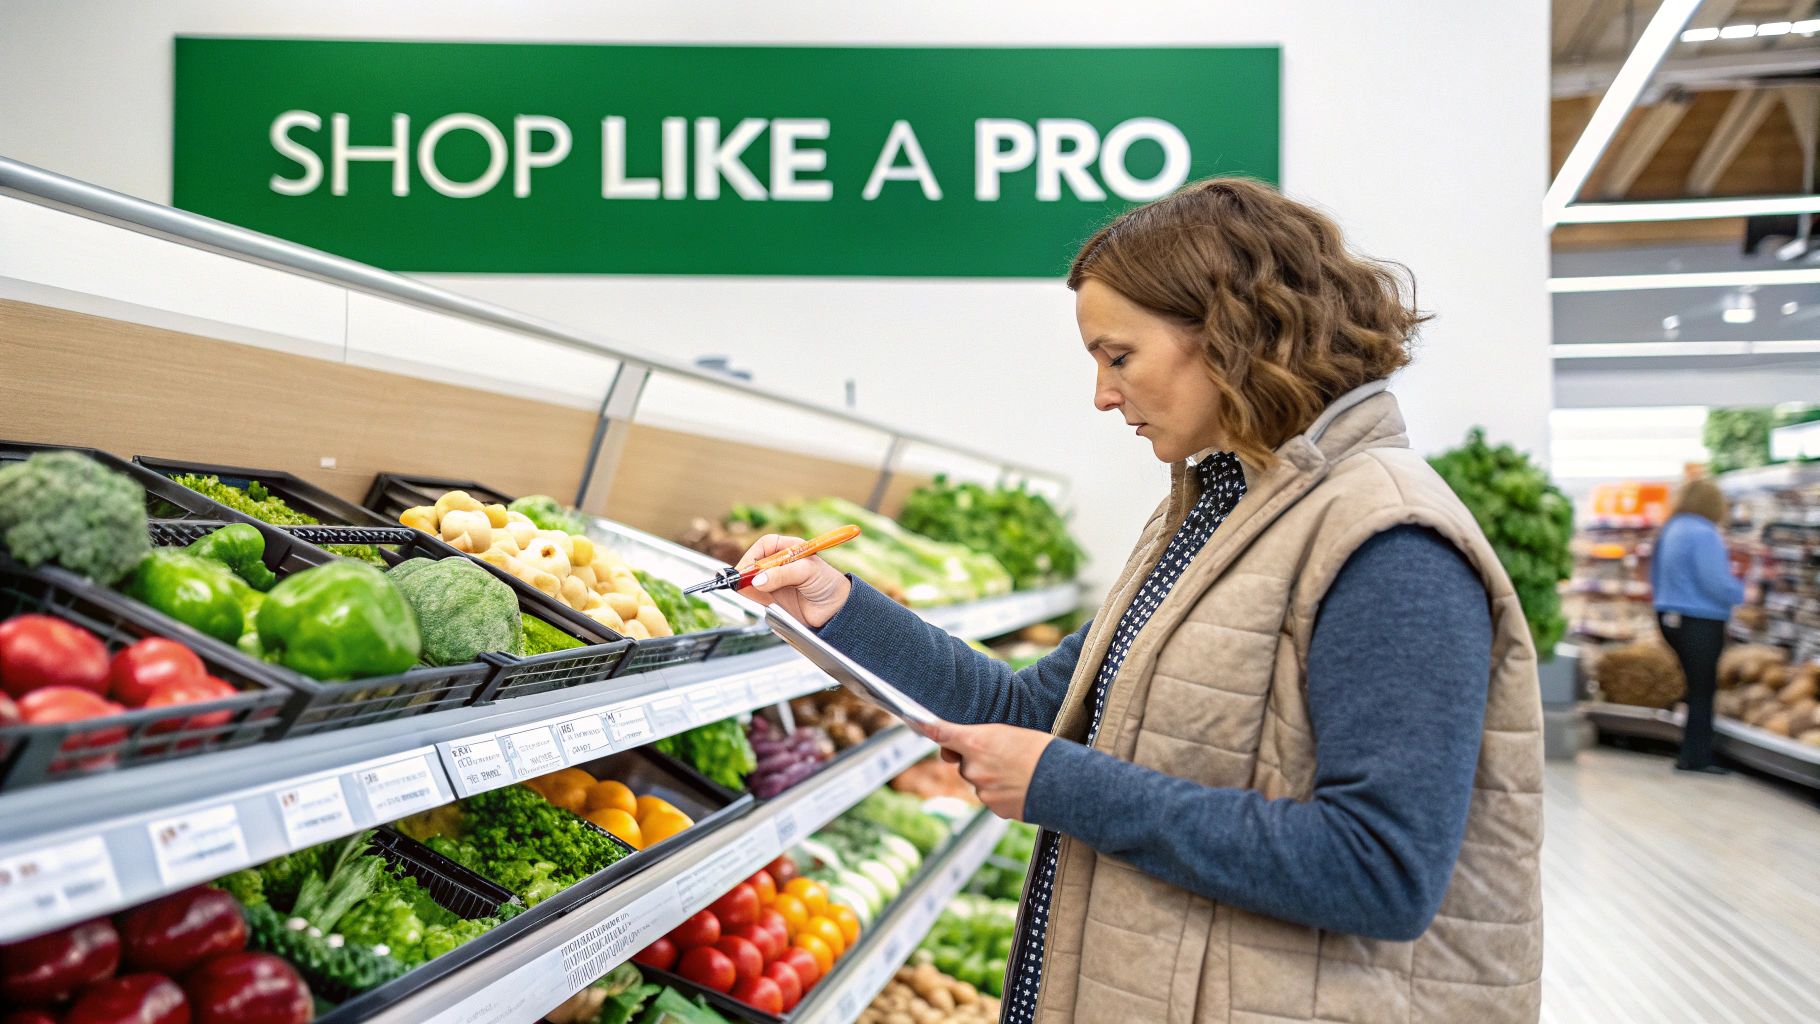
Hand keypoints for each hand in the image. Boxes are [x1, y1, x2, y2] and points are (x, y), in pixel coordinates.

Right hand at [734, 534, 852, 627]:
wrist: (836, 609)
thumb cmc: (828, 583)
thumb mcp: (808, 572)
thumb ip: (783, 574)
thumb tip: (758, 580)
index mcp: (789, 549)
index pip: (765, 545)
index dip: (754, 554)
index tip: (748, 568)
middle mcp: (779, 564)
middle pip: (754, 562)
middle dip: (746, 571)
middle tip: (741, 581)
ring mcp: (774, 581)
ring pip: (751, 579)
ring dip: (745, 584)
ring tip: (742, 589)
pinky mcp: (772, 598)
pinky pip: (754, 595)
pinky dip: (748, 595)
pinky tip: (748, 596)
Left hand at [916, 719, 1053, 820]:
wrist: (1066, 782)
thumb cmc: (1043, 750)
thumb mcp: (1012, 733)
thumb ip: (984, 740)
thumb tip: (969, 751)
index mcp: (977, 743)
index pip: (942, 733)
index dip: (927, 727)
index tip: (916, 722)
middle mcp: (974, 768)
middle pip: (963, 762)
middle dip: (976, 759)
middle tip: (1003, 754)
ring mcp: (983, 791)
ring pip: (978, 782)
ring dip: (991, 777)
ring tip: (1019, 771)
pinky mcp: (994, 808)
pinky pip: (991, 798)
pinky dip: (1001, 793)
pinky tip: (1021, 786)